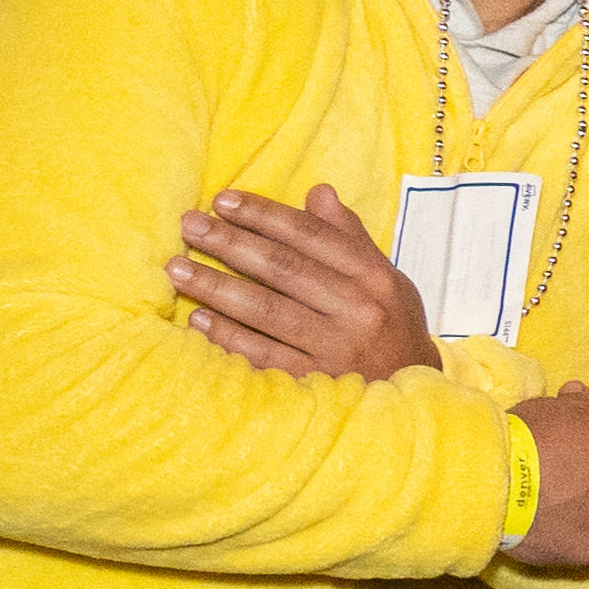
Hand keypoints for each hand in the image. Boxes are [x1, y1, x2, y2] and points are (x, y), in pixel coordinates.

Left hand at [174, 184, 432, 380]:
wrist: (411, 395)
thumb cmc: (391, 329)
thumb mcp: (386, 280)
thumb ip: (350, 238)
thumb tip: (318, 193)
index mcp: (375, 278)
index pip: (313, 236)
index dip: (265, 215)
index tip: (223, 201)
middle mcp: (358, 310)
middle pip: (284, 268)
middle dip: (231, 243)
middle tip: (189, 225)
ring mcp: (337, 349)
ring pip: (267, 310)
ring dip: (217, 287)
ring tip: (176, 269)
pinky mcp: (316, 383)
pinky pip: (262, 354)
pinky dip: (227, 335)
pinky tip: (198, 319)